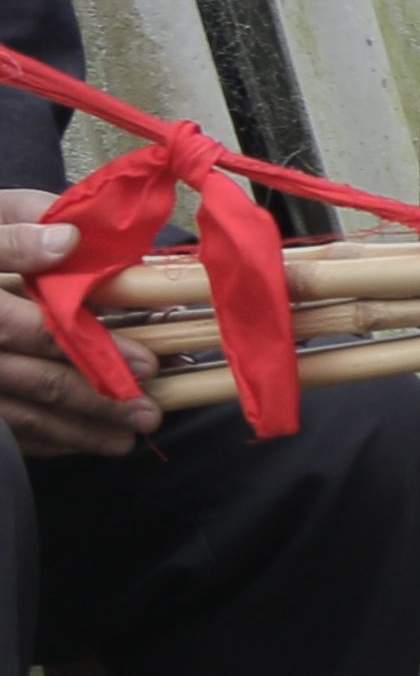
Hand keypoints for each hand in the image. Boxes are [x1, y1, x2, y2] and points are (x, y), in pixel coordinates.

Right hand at [0, 196, 149, 458]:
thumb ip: (22, 231)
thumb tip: (71, 238)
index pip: (32, 329)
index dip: (90, 346)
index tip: (148, 362)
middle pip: (32, 378)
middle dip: (93, 398)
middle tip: (148, 411)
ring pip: (18, 413)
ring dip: (74, 429)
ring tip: (126, 438)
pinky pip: (3, 430)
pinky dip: (40, 440)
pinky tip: (78, 444)